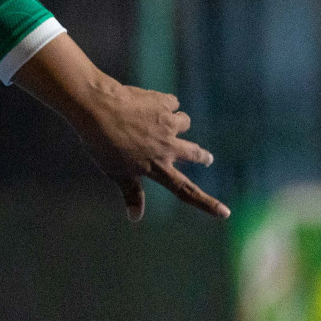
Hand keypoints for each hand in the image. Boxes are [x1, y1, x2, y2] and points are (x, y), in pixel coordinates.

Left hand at [11, 32, 228, 222]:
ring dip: (176, 123)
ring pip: (184, 123)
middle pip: (194, 153)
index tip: (225, 213)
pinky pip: (172, 103)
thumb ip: (130, 193)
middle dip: (201, 156)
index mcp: (156, 167)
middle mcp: (167, 147)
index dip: (206, 204)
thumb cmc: (100, 142)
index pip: (185, 191)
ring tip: (160, 122)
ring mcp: (167, 124)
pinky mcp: (163, 103)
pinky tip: (149, 102)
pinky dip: (164, 103)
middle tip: (205, 158)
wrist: (95, 108)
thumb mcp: (115, 172)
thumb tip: (135, 218)